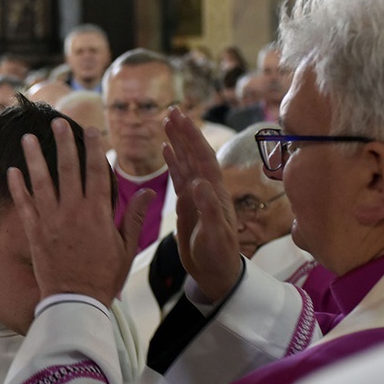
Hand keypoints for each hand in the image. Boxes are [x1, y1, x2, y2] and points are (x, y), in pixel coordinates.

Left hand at [8, 119, 152, 307]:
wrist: (76, 302)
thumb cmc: (104, 277)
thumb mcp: (126, 248)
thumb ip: (134, 218)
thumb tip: (147, 192)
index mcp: (98, 213)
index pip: (95, 172)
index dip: (92, 148)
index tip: (89, 130)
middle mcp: (73, 211)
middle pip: (67, 169)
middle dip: (63, 143)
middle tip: (57, 122)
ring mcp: (51, 221)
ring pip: (41, 182)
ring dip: (34, 158)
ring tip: (28, 138)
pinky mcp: (35, 233)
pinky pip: (24, 205)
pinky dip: (18, 187)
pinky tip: (12, 171)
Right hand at [162, 107, 240, 300]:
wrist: (216, 272)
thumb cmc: (218, 255)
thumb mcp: (214, 234)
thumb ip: (208, 208)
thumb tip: (198, 182)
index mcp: (214, 191)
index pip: (202, 157)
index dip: (191, 136)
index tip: (180, 118)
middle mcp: (206, 188)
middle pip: (194, 153)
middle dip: (184, 132)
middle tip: (171, 111)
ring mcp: (196, 195)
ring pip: (186, 162)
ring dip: (177, 142)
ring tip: (167, 123)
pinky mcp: (187, 204)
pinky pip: (178, 177)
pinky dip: (173, 161)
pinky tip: (166, 150)